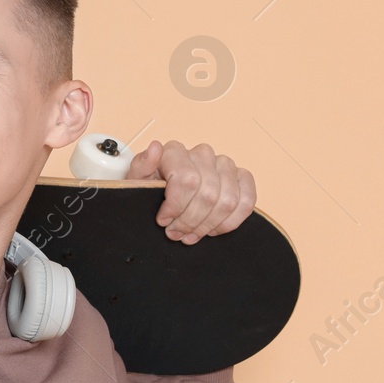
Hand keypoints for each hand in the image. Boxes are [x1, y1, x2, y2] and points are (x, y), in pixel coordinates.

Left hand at [127, 140, 256, 243]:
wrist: (162, 196)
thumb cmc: (149, 189)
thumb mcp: (135, 182)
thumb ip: (141, 166)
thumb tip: (155, 148)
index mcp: (175, 151)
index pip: (187, 180)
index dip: (176, 206)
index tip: (163, 220)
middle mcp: (202, 154)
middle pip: (207, 194)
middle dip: (190, 221)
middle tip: (176, 233)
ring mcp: (224, 164)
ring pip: (227, 200)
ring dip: (208, 225)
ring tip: (192, 234)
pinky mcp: (241, 176)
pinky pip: (247, 200)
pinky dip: (231, 221)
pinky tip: (213, 229)